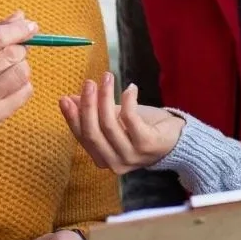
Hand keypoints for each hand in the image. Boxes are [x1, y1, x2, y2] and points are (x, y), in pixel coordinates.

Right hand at [0, 11, 36, 149]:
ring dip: (21, 66)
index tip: (30, 25)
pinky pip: (24, 93)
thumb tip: (20, 18)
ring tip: (9, 68)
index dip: (18, 29)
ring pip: (21, 73)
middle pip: (11, 55)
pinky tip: (9, 84)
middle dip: (20, 47)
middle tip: (16, 48)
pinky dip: (23, 84)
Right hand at [58, 72, 185, 173]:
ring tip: (107, 78)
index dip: (72, 117)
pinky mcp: (146, 145)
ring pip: (109, 124)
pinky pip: (130, 119)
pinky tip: (130, 88)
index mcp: (102, 158)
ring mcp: (130, 156)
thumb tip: (70, 99)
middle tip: (89, 83)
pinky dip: (127, 101)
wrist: (176, 140)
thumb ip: (94, 113)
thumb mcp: (115, 119)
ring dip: (106, 97)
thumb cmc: (143, 128)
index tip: (64, 98)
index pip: (82, 137)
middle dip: (88, 105)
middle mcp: (114, 162)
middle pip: (93, 132)